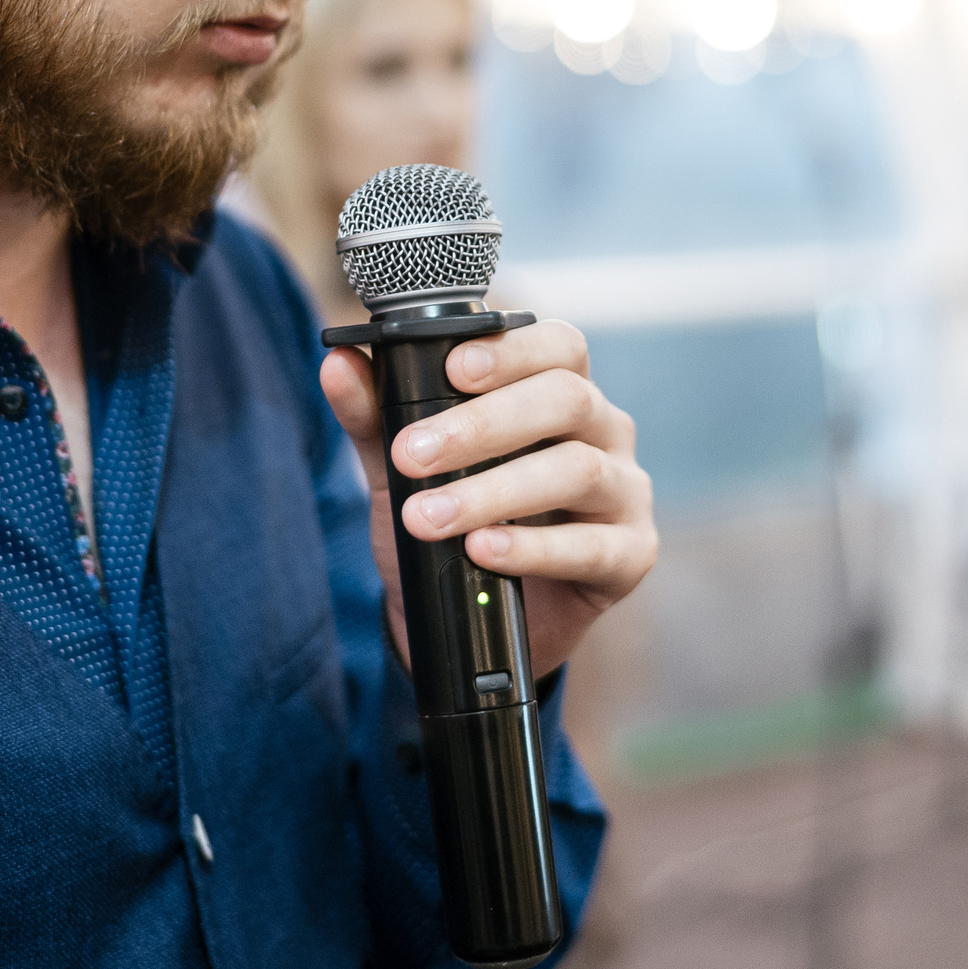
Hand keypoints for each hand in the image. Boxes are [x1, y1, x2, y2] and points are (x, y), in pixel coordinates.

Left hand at [320, 320, 655, 678]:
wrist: (470, 622)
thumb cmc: (452, 524)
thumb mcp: (403, 471)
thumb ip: (376, 417)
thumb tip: (337, 364)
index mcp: (558, 391)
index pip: (556, 346)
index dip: (510, 352)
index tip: (451, 370)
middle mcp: (603, 430)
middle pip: (567, 398)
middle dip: (484, 424)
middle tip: (413, 455)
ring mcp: (624, 491)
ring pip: (577, 469)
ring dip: (494, 491)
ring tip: (430, 516)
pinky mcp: (630, 554)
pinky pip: (591, 546)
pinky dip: (532, 548)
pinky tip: (484, 550)